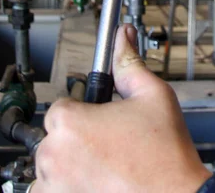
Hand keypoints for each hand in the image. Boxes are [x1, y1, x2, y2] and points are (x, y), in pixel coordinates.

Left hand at [33, 25, 210, 192]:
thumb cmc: (164, 155)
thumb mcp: (152, 95)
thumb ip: (129, 63)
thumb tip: (123, 37)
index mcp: (69, 122)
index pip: (61, 107)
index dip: (85, 113)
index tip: (102, 122)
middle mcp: (53, 155)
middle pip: (54, 136)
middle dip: (78, 138)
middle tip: (110, 145)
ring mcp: (53, 186)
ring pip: (51, 165)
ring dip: (70, 165)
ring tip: (106, 166)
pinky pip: (50, 191)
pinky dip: (66, 187)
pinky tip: (95, 183)